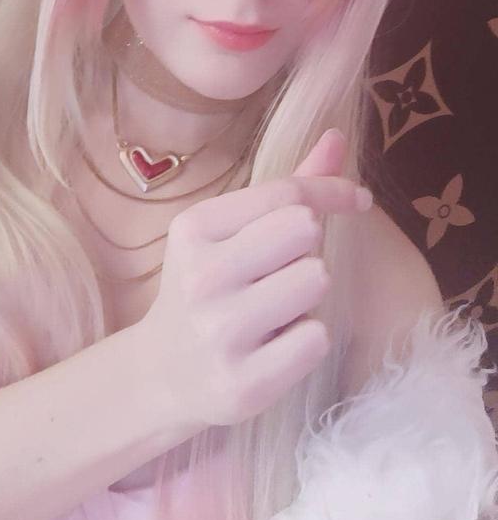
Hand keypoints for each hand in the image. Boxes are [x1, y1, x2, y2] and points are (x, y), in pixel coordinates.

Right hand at [140, 129, 371, 429]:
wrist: (163, 372)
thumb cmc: (211, 287)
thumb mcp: (233, 230)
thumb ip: (289, 186)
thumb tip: (337, 135)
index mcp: (195, 228)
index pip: (288, 192)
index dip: (335, 190)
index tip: (357, 199)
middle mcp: (202, 277)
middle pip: (305, 229)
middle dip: (308, 247)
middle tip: (283, 268)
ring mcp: (220, 333)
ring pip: (316, 280)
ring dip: (309, 293)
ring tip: (276, 308)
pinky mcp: (243, 384)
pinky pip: (316, 338)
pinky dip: (307, 338)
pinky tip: (274, 345)